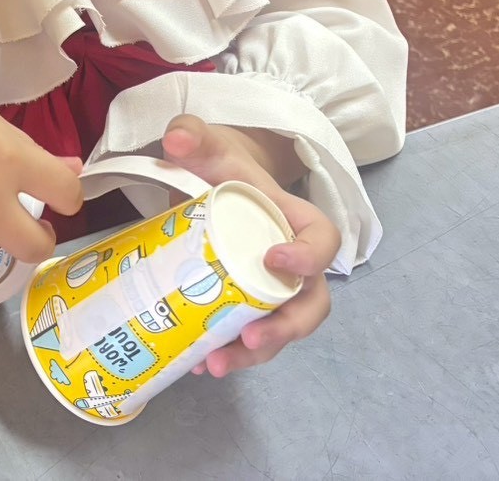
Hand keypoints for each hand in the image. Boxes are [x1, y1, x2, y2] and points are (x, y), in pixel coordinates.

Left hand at [161, 114, 338, 377]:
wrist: (210, 182)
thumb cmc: (219, 164)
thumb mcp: (208, 146)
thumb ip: (194, 134)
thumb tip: (176, 138)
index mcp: (294, 220)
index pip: (323, 240)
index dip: (308, 257)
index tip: (273, 261)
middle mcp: (293, 261)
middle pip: (310, 303)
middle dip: (286, 327)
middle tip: (250, 338)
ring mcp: (272, 287)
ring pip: (282, 328)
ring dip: (256, 354)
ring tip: (215, 365)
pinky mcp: (248, 304)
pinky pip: (252, 335)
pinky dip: (231, 352)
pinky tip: (199, 362)